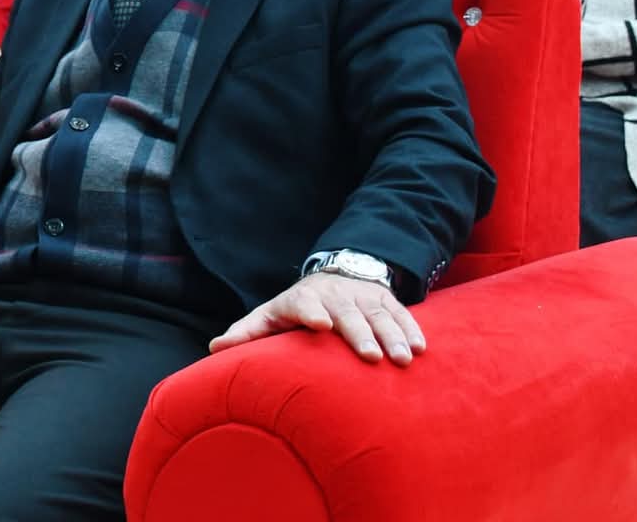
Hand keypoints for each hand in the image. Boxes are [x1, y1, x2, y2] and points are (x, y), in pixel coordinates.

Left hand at [209, 272, 424, 365]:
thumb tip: (214, 348)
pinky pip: (402, 313)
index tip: (321, 325)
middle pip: (348, 314)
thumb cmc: (294, 308)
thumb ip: (246, 333)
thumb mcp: (269, 316)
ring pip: (379, 315)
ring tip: (403, 359)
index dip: (312, 313)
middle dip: (360, 333)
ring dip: (393, 336)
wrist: (332, 277)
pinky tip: (421, 348)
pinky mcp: (385, 299)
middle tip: (372, 357)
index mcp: (301, 300)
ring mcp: (362, 296)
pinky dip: (412, 329)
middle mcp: (333, 295)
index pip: (305, 304)